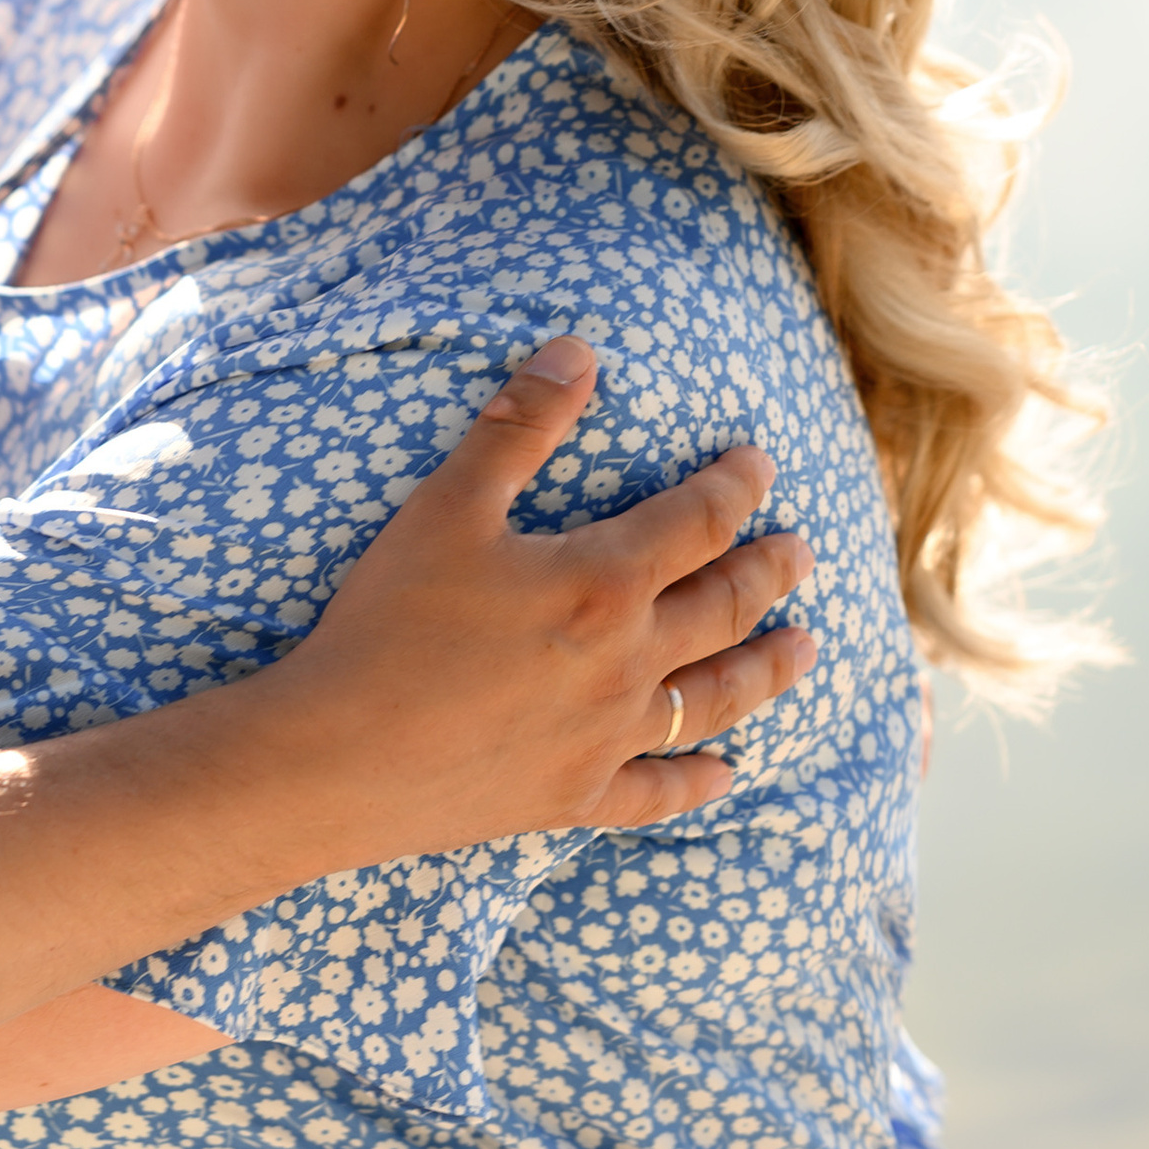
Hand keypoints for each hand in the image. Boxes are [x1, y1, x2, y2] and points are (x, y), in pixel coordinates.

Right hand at [252, 334, 815, 853]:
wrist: (340, 755)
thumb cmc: (390, 621)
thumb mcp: (447, 505)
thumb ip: (519, 425)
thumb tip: (579, 351)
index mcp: (600, 583)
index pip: (695, 522)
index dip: (733, 487)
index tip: (761, 463)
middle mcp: (625, 662)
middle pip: (723, 608)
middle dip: (768, 572)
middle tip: (802, 549)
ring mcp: (607, 738)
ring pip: (714, 700)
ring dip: (767, 670)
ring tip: (808, 648)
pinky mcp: (575, 797)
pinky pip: (658, 793)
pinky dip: (699, 781)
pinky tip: (728, 776)